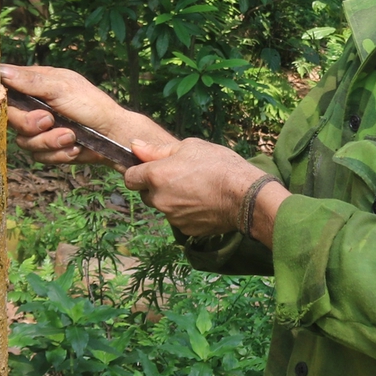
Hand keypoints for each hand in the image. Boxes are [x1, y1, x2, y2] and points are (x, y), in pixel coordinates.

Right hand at [0, 63, 172, 165]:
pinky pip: (39, 156)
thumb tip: (0, 70)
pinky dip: (58, 153)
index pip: (6, 89)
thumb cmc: (91, 105)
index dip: (3, 98)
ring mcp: (40, 129)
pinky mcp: (47, 148)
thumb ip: (31, 82)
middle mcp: (34, 106)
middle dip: (30, 124)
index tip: (12, 104)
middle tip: (49, 121)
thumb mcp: (61, 88)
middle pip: (10, 119)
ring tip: (71, 136)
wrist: (112, 136)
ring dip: (49, 141)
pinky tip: (74, 147)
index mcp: (35, 85)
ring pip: (24, 142)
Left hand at [124, 136, 287, 242]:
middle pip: (146, 195)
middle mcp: (159, 200)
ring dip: (171, 199)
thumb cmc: (218, 164)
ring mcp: (172, 217)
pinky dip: (186, 212)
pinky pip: (179, 219)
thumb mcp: (189, 146)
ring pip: (163, 207)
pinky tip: (203, 202)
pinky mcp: (186, 229)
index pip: (130, 178)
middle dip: (155, 187)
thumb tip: (134, 146)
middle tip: (178, 176)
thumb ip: (157, 150)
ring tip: (195, 188)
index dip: (138, 172)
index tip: (151, 168)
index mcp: (156, 176)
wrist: (245, 195)